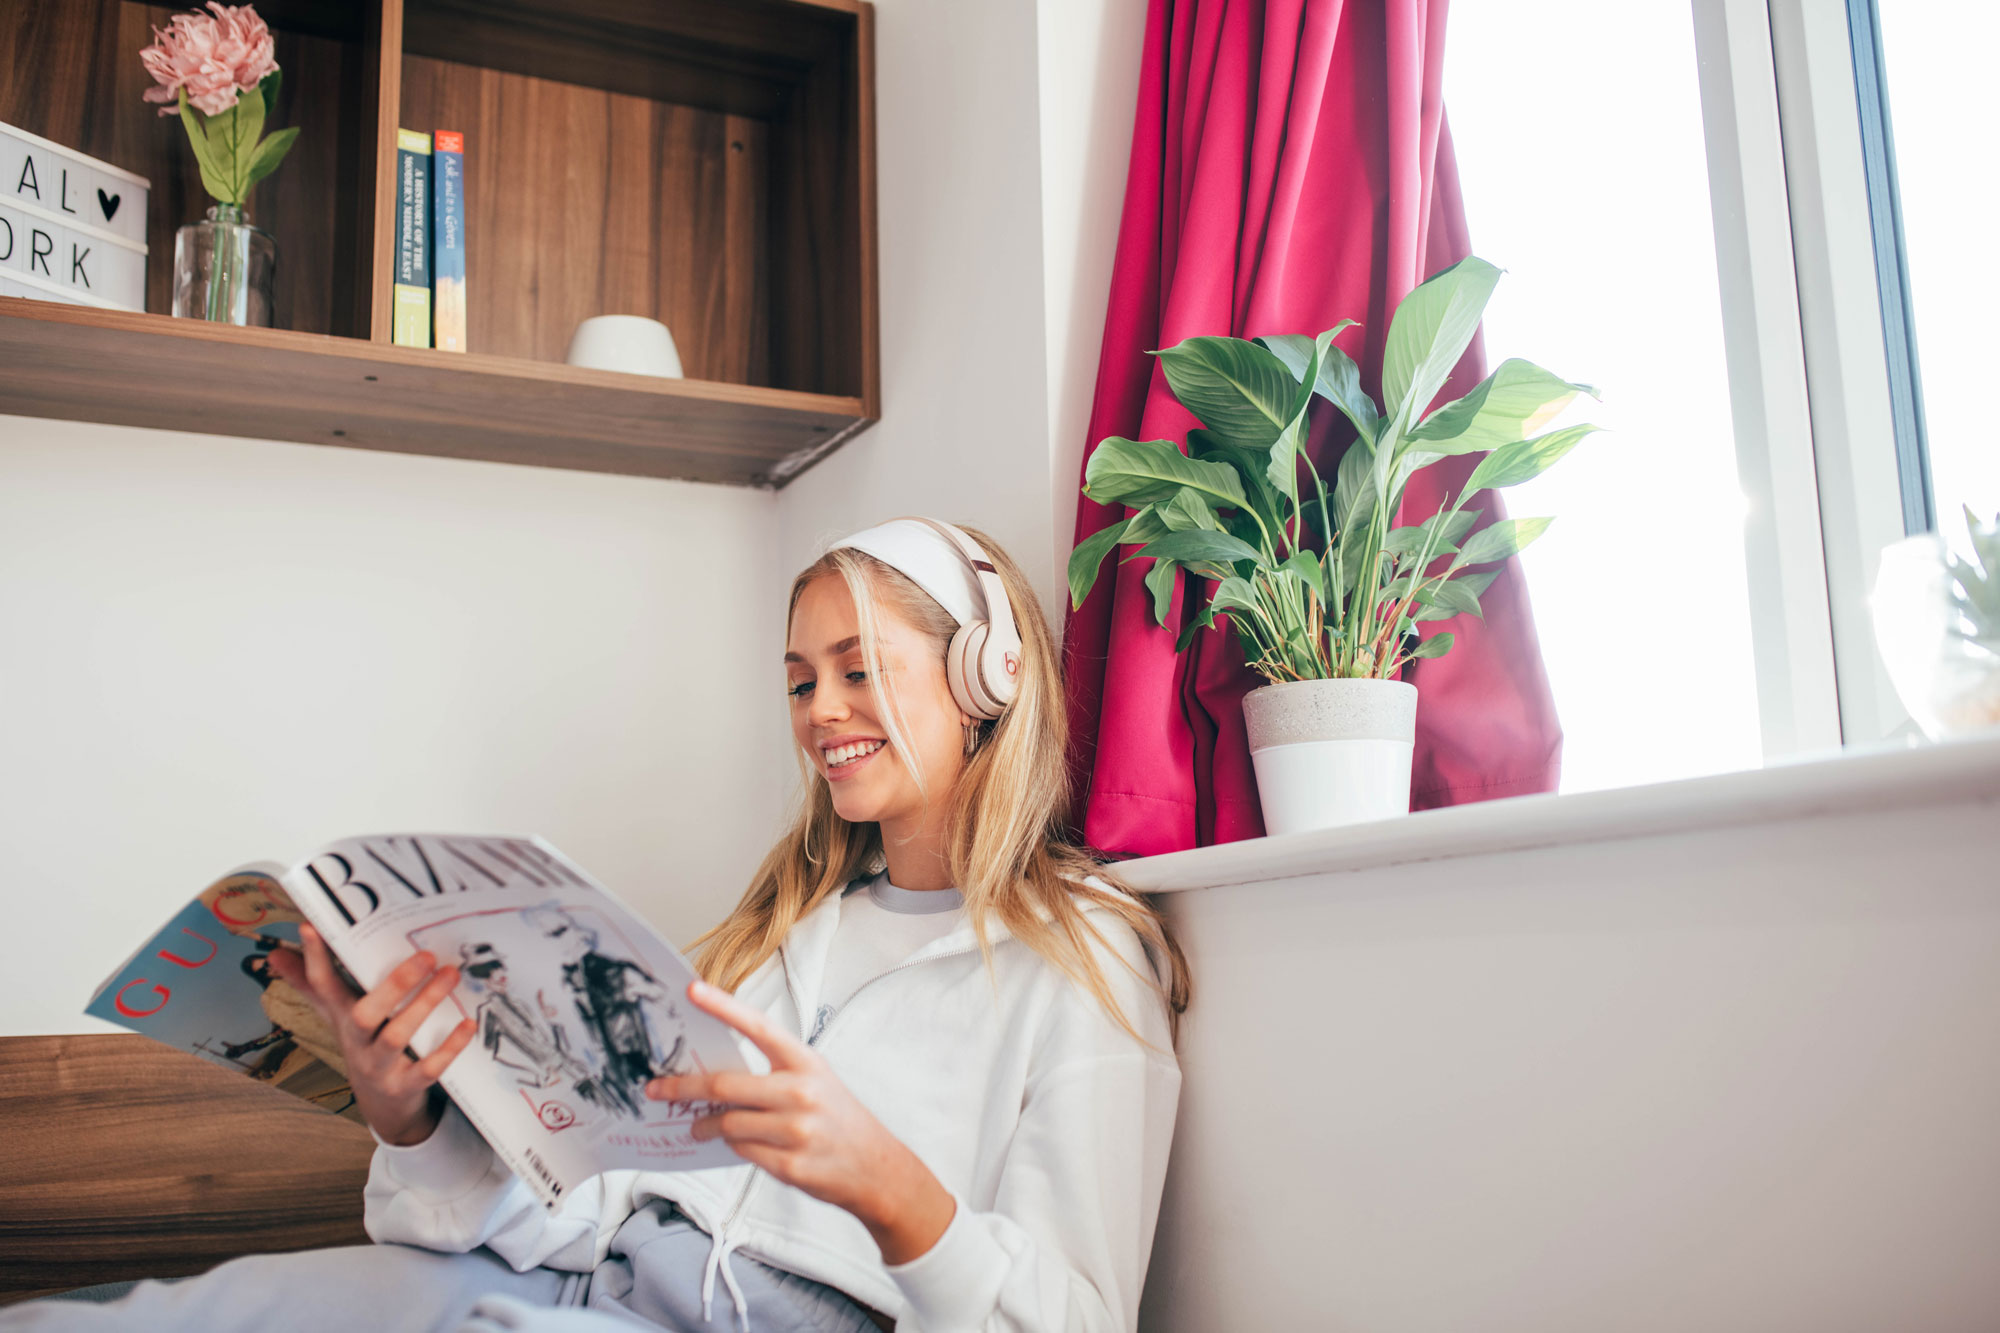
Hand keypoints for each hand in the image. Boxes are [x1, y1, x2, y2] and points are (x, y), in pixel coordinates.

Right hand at [267, 924, 477, 1146]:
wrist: (384, 1106)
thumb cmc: (364, 1044)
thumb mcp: (339, 1016)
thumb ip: (311, 983)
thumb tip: (274, 954)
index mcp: (342, 1020)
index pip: (321, 987)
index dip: (313, 959)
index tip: (311, 928)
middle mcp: (357, 1043)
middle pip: (364, 1014)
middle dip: (394, 984)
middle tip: (426, 955)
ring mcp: (380, 1068)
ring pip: (397, 1037)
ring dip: (425, 1005)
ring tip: (450, 975)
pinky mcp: (405, 1087)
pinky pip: (427, 1069)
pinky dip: (448, 1046)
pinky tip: (466, 1023)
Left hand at [647, 980, 955, 1264]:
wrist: (876, 1168)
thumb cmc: (838, 1118)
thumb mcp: (816, 1080)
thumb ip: (773, 1072)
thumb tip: (714, 1073)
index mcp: (806, 1062)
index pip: (758, 1027)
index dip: (723, 1006)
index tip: (692, 990)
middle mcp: (801, 1092)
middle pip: (724, 1086)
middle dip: (683, 1088)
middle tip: (656, 1089)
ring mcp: (796, 1131)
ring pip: (728, 1124)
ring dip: (704, 1126)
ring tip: (696, 1127)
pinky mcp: (790, 1165)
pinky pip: (742, 1151)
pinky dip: (732, 1146)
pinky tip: (735, 1143)